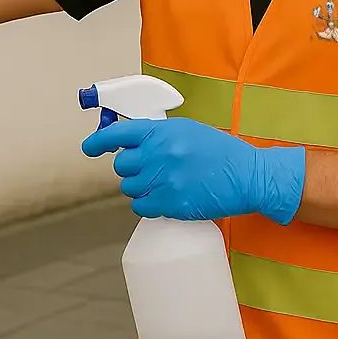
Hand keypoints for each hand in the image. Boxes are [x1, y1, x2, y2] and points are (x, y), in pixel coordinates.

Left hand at [82, 117, 304, 225]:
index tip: (89, 149)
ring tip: (161, 184)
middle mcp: (159, 153)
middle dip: (130, 169)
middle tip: (147, 170)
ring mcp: (164, 179)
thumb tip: (131, 142)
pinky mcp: (171, 203)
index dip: (98, 141)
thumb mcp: (189, 131)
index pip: (118, 134)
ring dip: (140, 187)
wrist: (248, 176)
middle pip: (122, 165)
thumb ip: (160, 135)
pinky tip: (162, 199)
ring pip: (129, 187)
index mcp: (163, 131)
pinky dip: (147, 205)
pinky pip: (141, 207)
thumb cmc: (222, 152)